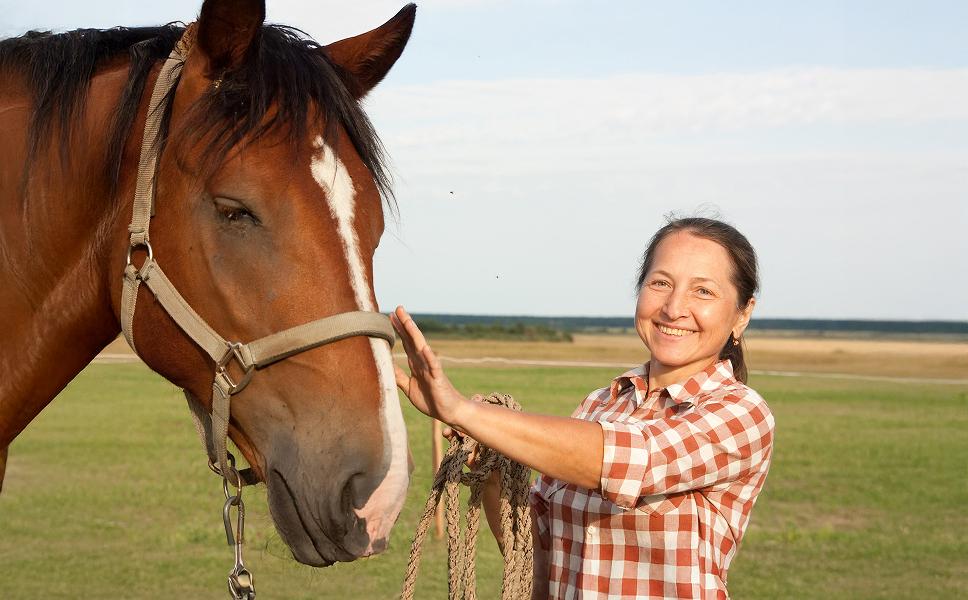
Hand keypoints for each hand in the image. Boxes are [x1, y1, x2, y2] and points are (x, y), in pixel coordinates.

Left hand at [391, 306, 468, 426]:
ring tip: (407, 321)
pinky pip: (434, 366)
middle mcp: (423, 362)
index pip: (406, 343)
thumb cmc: (431, 400)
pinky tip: (424, 347)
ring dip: (415, 334)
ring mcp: (431, 368)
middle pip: (412, 340)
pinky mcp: (438, 378)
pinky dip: (429, 356)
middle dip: (405, 325)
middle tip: (397, 308)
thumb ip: (399, 377)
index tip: (389, 316)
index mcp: (416, 364)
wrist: (449, 412)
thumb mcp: (409, 388)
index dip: (398, 330)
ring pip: (422, 348)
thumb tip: (386, 367)